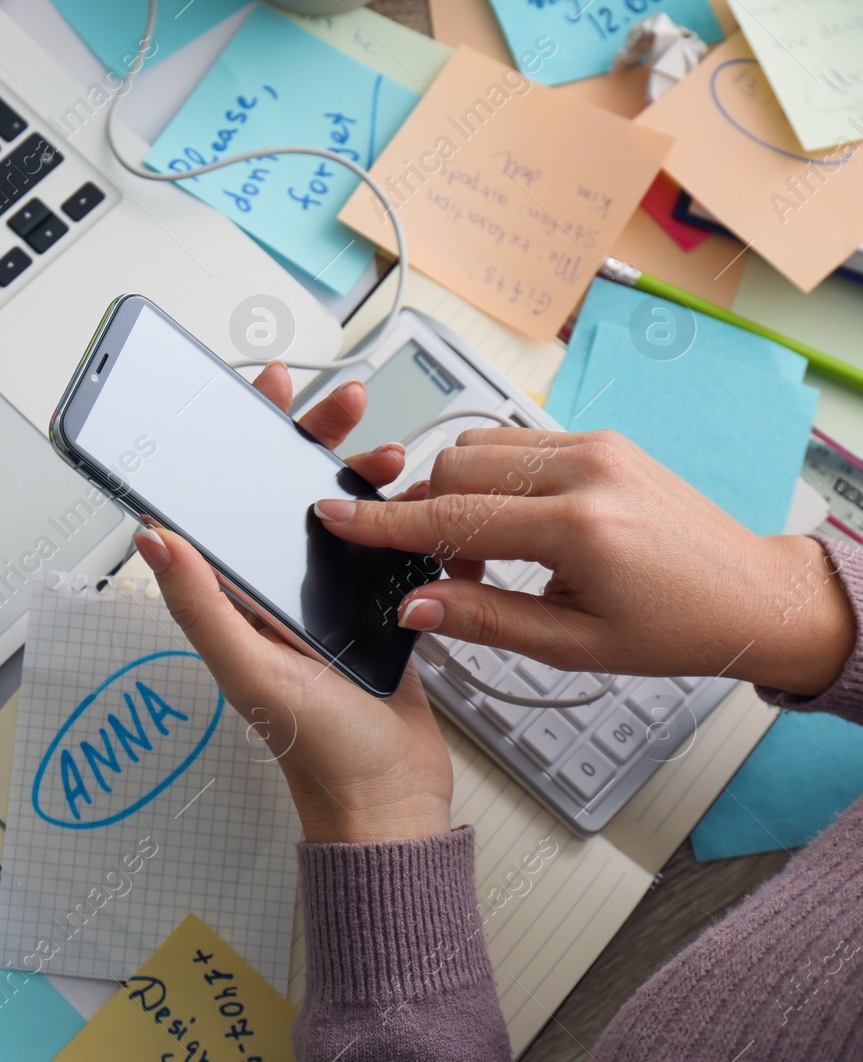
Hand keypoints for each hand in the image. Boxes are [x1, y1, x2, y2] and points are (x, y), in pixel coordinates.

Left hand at [132, 362, 453, 844]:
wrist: (394, 801)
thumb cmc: (319, 751)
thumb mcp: (249, 671)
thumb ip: (202, 605)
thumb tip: (153, 538)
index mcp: (238, 599)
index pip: (231, 501)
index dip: (243, 441)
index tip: (264, 391)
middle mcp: (277, 592)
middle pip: (288, 492)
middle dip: (314, 438)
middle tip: (345, 404)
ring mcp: (328, 599)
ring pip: (341, 513)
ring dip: (362, 474)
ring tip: (389, 455)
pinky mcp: (375, 610)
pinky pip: (384, 546)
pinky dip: (399, 517)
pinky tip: (416, 500)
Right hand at [315, 428, 854, 696]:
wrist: (752, 595)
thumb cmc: (674, 628)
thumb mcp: (573, 647)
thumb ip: (484, 621)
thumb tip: (413, 606)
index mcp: (580, 528)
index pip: (452, 516)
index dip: (383, 520)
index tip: (334, 513)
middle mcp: (586, 470)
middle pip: (455, 468)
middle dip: (426, 514)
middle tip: (448, 570)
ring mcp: (595, 446)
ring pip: (479, 447)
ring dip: (456, 493)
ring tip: (482, 552)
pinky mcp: (599, 440)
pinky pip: (514, 444)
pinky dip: (490, 480)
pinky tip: (509, 527)